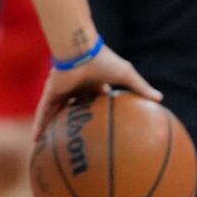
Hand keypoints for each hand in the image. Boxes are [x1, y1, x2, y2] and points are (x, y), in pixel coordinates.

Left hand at [32, 44, 161, 141]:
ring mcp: (62, 91)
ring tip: (48, 146)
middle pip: (73, 109)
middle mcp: (76, 88)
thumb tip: (161, 99)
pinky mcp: (51, 92)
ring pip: (55, 113)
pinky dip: (40, 125)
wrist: (81, 50)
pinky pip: (44, 112)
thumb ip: (141, 88)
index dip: (96, 112)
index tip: (100, 125)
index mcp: (92, 84)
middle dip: (73, 122)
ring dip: (51, 128)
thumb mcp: (126, 76)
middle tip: (73, 140)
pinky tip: (35, 140)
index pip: (94, 100)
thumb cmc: (104, 60)